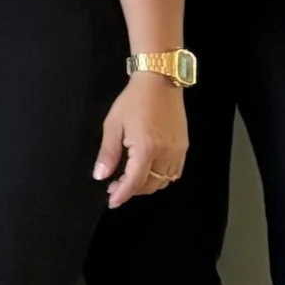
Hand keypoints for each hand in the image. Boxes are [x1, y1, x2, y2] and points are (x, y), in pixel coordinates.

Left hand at [94, 73, 189, 205]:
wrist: (160, 82)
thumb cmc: (133, 101)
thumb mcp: (113, 125)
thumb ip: (108, 153)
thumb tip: (100, 176)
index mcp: (146, 148)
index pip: (135, 182)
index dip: (122, 195)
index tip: (111, 202)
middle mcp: (165, 154)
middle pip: (150, 185)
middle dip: (132, 190)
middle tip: (115, 187)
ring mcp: (177, 152)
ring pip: (163, 181)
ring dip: (147, 185)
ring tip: (129, 180)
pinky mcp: (184, 148)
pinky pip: (174, 173)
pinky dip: (161, 178)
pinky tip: (148, 171)